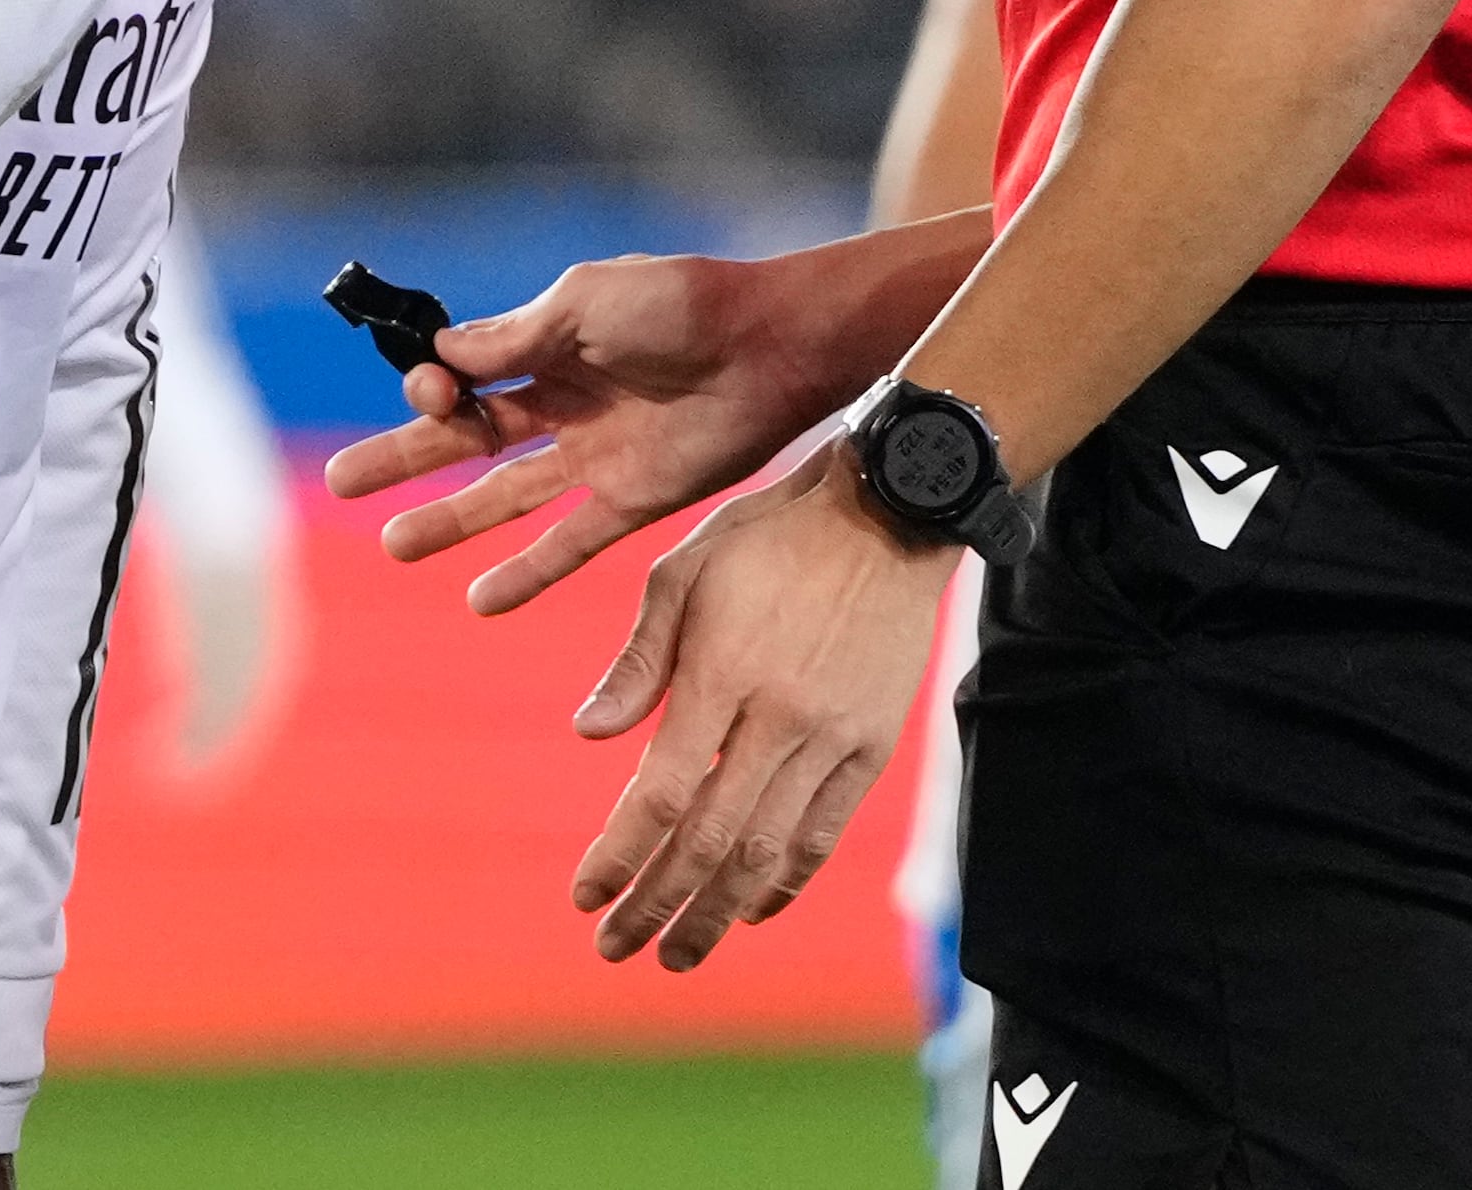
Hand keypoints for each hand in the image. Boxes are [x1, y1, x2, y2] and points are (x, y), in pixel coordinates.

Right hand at [324, 253, 833, 614]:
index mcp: (546, 344)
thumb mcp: (584, 301)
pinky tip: (482, 600)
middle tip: (341, 483)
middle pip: (466, 438)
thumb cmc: (681, 304)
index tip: (428, 390)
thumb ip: (514, 338)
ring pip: (505, 496)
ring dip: (451, 521)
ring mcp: (595, 454)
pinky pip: (569, 542)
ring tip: (395, 545)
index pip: (466, 375)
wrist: (769, 345)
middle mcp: (563, 402)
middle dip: (404, 457)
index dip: (435, 387)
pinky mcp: (633, 498)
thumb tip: (442, 356)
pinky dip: (527, 572)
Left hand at [564, 444, 950, 970]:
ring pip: (769, 851)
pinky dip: (784, 881)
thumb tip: (589, 735)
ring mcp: (833, 736)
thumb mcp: (683, 573)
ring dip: (716, 912)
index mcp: (722, 670)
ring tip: (675, 955)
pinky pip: (823, 832)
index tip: (582, 894)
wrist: (888, 518)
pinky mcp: (871, 746)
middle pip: (711, 838)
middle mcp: (780, 715)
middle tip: (612, 948)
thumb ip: (638, 661)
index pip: (664, 790)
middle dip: (656, 903)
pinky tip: (749, 909)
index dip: (620, 853)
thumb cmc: (767, 538)